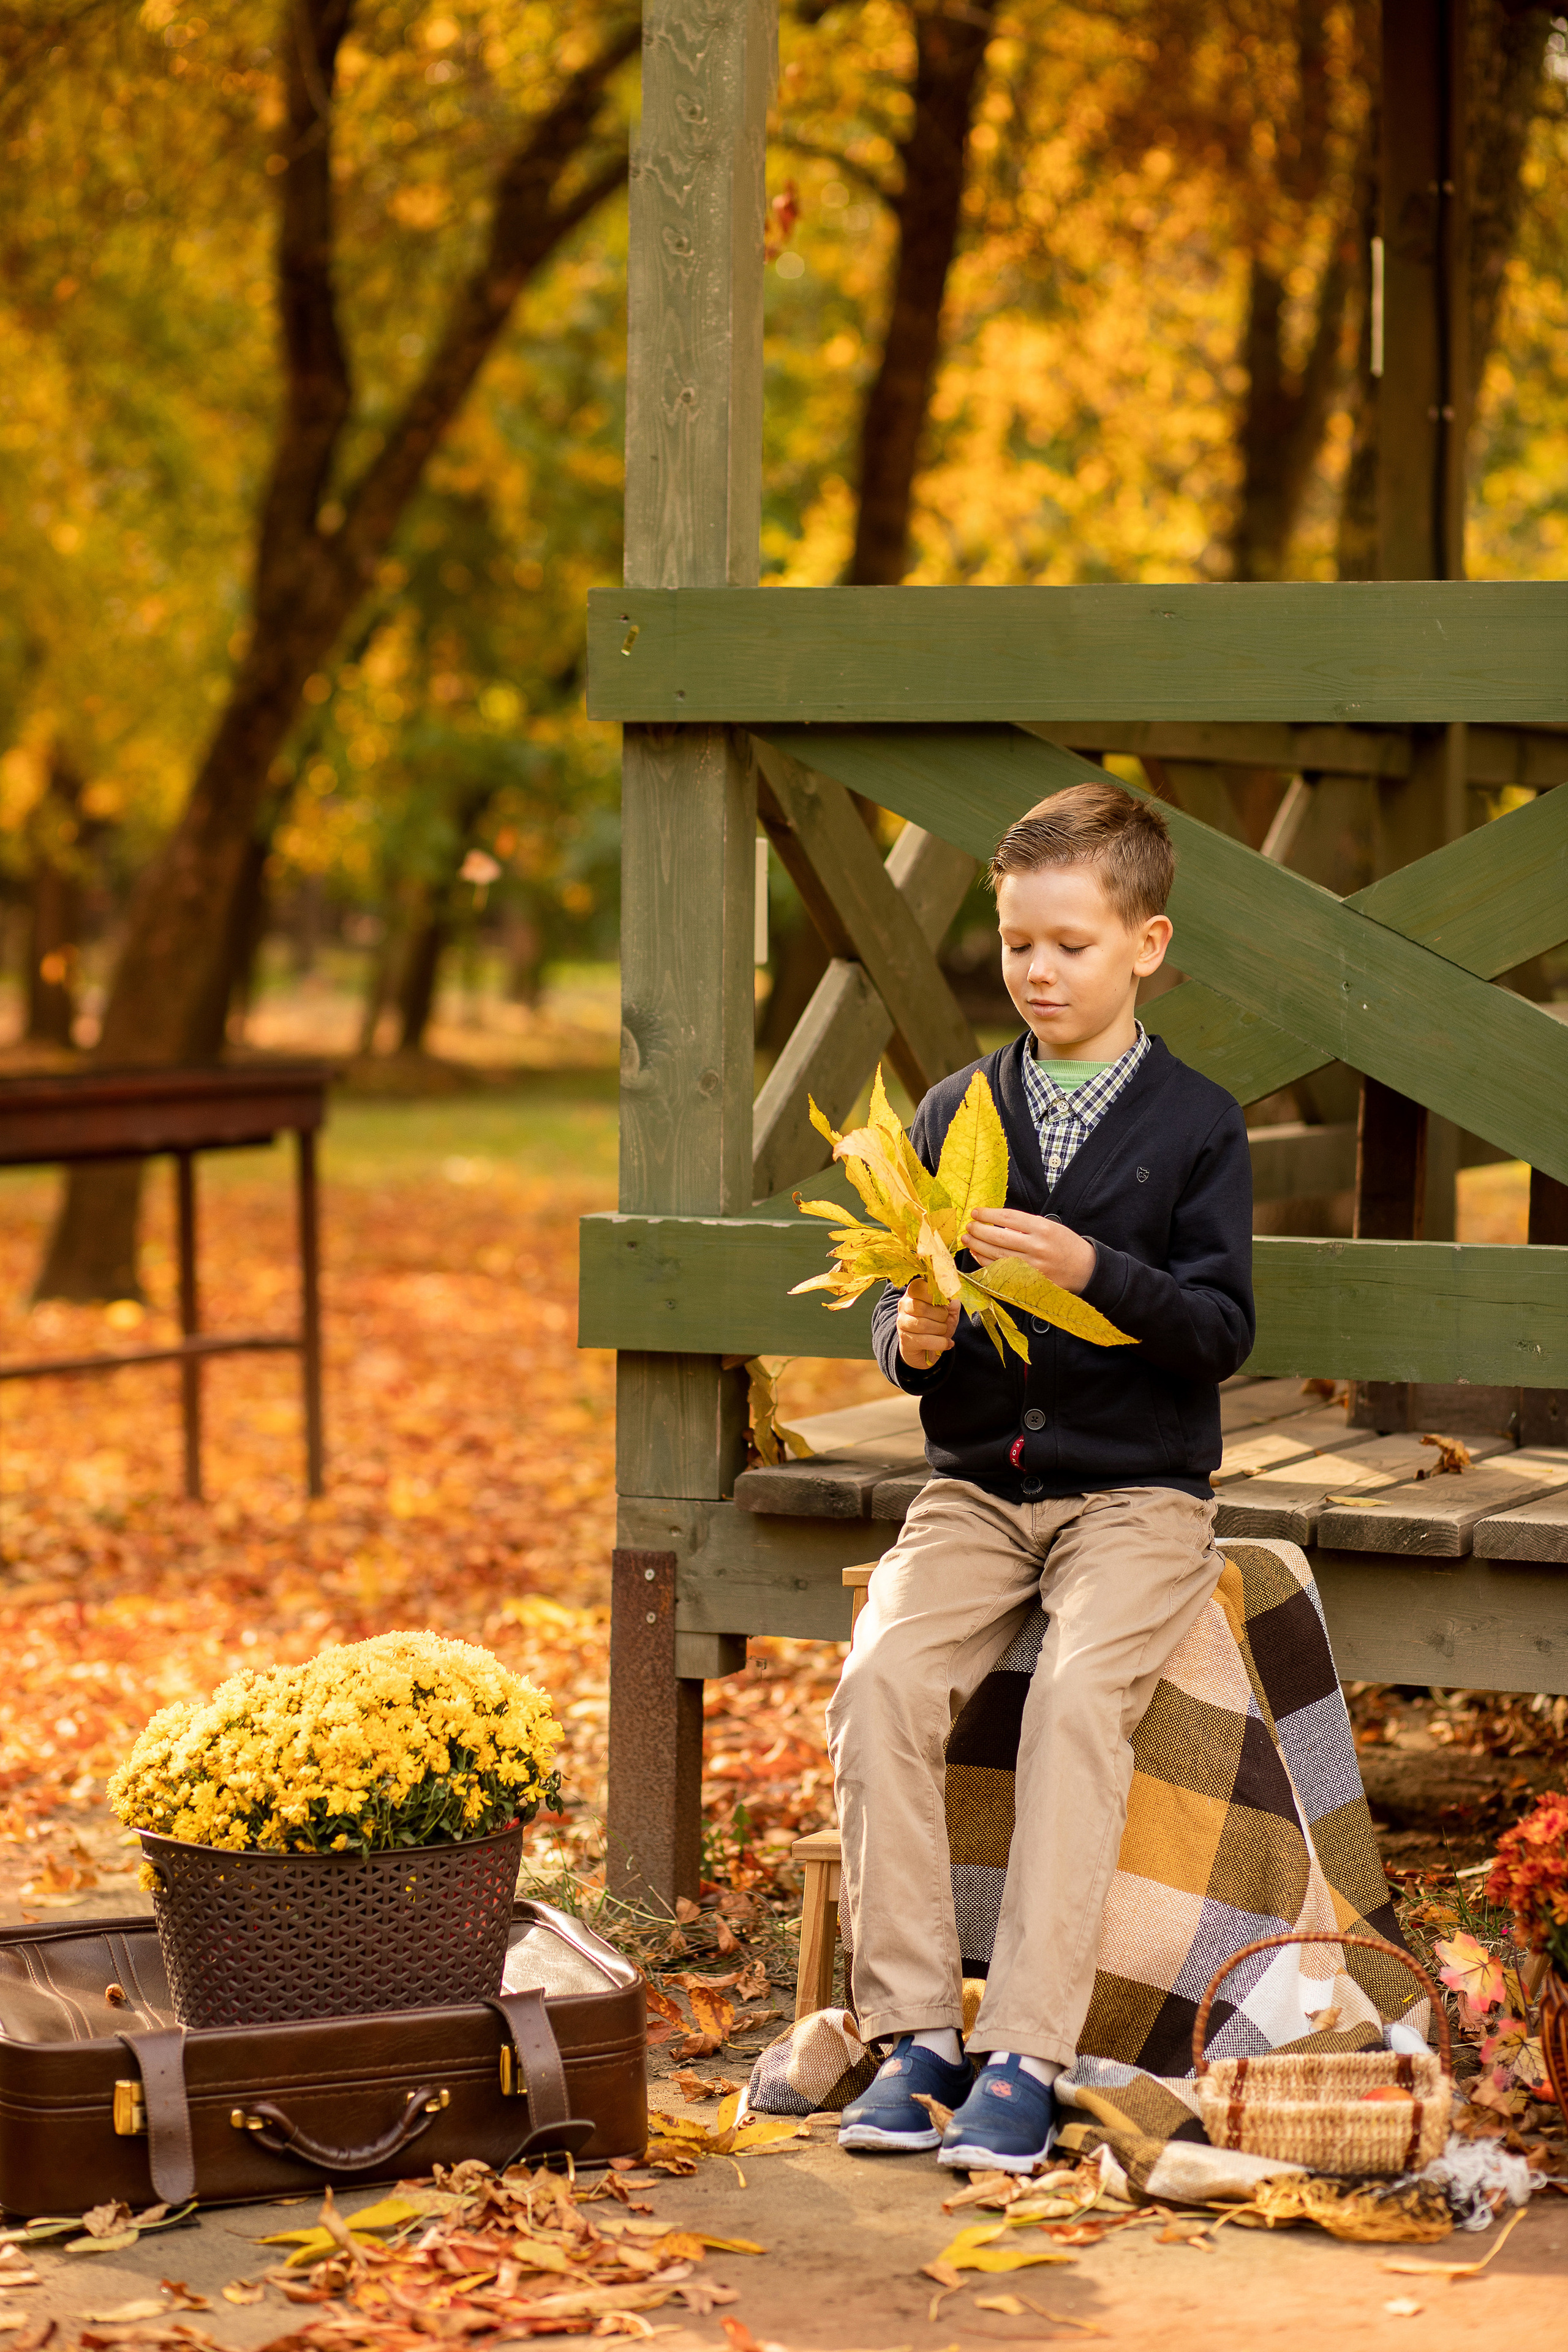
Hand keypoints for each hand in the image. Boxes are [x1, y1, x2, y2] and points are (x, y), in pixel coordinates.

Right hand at [897, 1276, 959, 1368]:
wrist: (928, 1349)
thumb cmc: (937, 1325)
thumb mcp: (949, 1311)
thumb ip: (952, 1302)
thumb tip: (950, 1300)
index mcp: (913, 1293)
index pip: (919, 1287)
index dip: (935, 1294)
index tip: (945, 1303)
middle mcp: (904, 1306)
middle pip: (922, 1307)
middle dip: (941, 1316)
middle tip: (944, 1320)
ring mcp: (902, 1323)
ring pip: (922, 1325)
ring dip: (940, 1330)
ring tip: (943, 1332)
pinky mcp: (905, 1341)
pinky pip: (924, 1341)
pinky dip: (940, 1343)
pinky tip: (947, 1343)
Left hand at [966, 1207, 1095, 1295]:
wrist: (1086, 1270)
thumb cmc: (1065, 1245)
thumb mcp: (1050, 1226)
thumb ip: (1025, 1224)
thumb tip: (995, 1222)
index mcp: (1043, 1228)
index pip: (1008, 1218)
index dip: (988, 1214)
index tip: (976, 1212)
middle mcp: (1037, 1247)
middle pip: (999, 1238)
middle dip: (979, 1231)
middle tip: (968, 1226)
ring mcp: (1032, 1267)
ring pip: (997, 1256)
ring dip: (978, 1247)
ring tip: (968, 1239)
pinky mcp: (1029, 1282)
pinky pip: (1001, 1272)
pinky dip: (986, 1263)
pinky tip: (978, 1255)